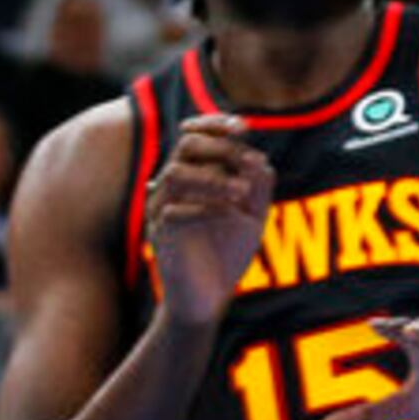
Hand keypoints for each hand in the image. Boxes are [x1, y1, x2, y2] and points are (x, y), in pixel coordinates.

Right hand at [144, 115, 272, 329]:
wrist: (209, 296)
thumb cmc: (230, 250)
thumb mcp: (254, 214)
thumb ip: (259, 186)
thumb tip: (258, 159)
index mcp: (198, 175)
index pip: (197, 135)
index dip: (216, 123)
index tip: (243, 126)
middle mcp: (176, 186)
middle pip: (185, 145)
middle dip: (219, 146)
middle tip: (246, 161)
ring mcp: (163, 209)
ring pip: (175, 173)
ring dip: (213, 178)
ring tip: (242, 194)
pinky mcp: (159, 235)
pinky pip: (171, 210)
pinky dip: (201, 207)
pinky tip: (225, 215)